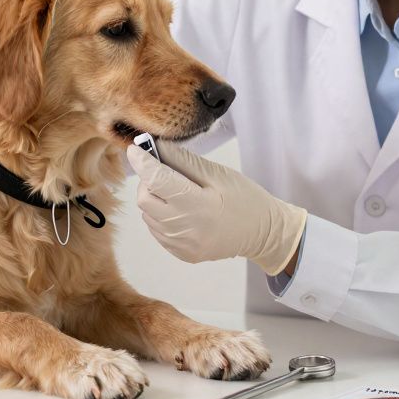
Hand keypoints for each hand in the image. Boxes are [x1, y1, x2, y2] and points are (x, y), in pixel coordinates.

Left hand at [126, 142, 306, 274]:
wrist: (263, 233)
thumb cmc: (244, 198)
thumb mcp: (217, 173)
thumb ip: (183, 160)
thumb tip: (155, 145)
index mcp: (198, 205)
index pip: (157, 180)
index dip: (142, 162)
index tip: (135, 149)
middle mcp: (186, 229)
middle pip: (145, 199)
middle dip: (147, 181)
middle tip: (162, 172)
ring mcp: (183, 245)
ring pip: (147, 215)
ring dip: (153, 199)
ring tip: (175, 192)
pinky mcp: (182, 254)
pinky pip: (157, 230)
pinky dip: (160, 215)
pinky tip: (179, 209)